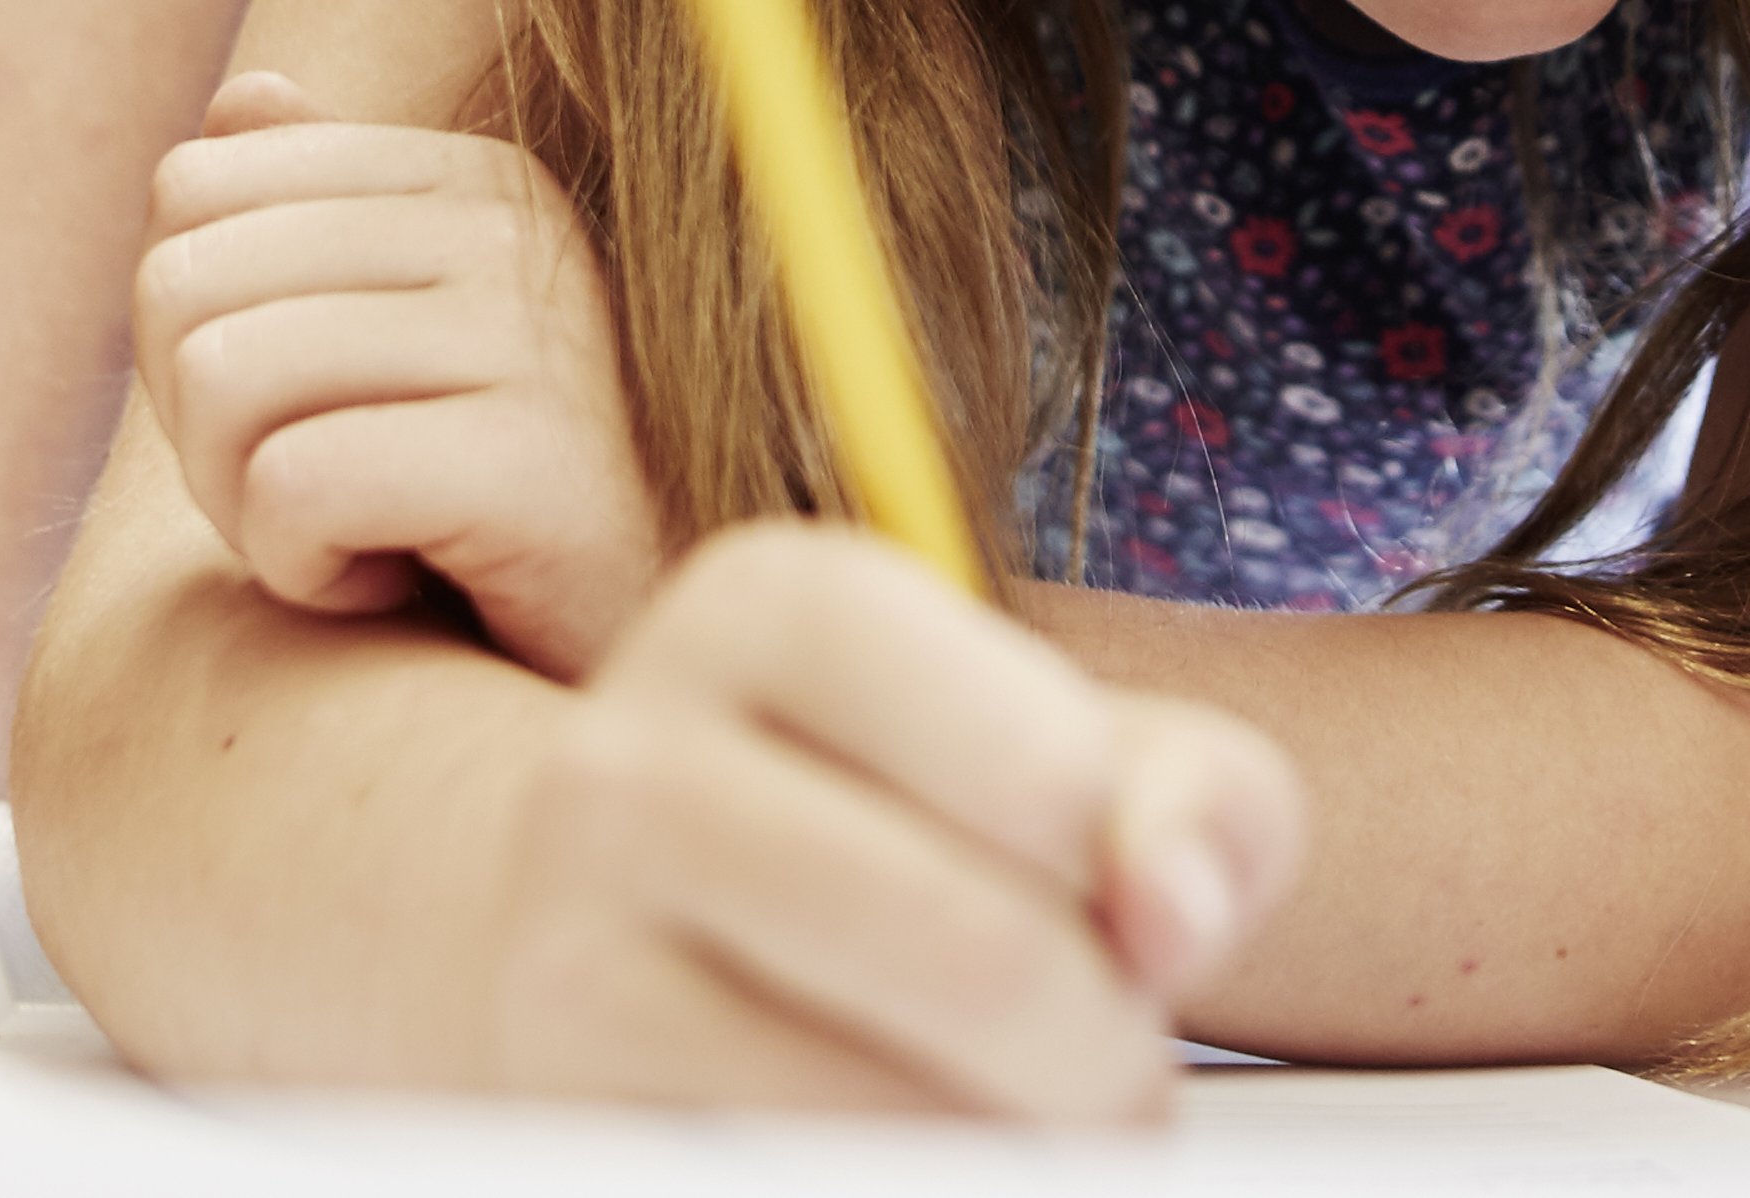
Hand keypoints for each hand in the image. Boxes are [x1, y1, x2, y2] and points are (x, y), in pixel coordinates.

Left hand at [134, 71, 670, 675]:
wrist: (644, 664)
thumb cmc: (498, 526)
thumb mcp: (397, 358)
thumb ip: (316, 222)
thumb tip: (241, 98)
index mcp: (476, 181)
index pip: (191, 191)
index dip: (194, 334)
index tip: (309, 419)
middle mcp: (514, 230)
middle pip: (181, 282)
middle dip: (203, 428)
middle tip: (320, 502)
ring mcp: (537, 339)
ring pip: (217, 379)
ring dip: (246, 508)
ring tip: (359, 542)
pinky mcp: (537, 462)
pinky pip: (289, 487)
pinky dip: (303, 572)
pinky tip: (396, 590)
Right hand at [485, 525, 1303, 1121]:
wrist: (609, 930)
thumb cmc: (886, 828)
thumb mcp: (1051, 759)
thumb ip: (1187, 797)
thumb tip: (1175, 909)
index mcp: (767, 609)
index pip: (1051, 779)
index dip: (1132, 875)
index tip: (1115, 900)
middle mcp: (626, 766)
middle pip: (988, 963)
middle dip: (1105, 1053)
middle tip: (1105, 1064)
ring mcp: (562, 960)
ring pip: (901, 1118)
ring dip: (1015, 1147)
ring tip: (997, 1104)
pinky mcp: (565, 1115)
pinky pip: (812, 1188)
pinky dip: (914, 1186)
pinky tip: (894, 1144)